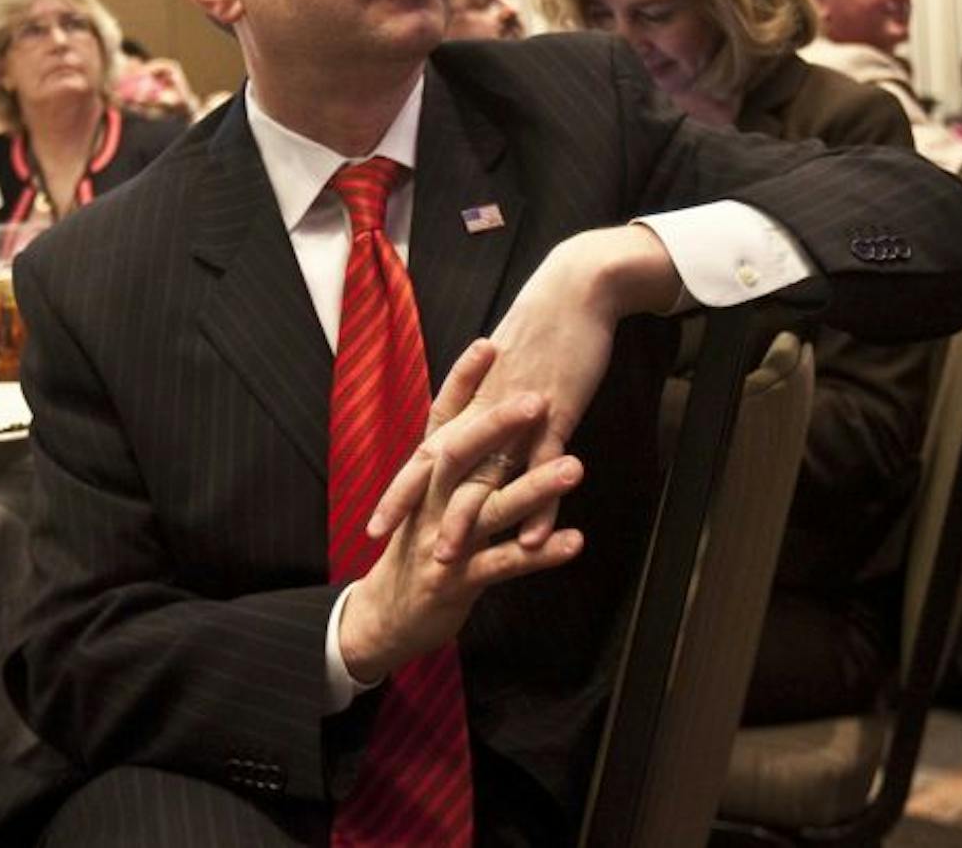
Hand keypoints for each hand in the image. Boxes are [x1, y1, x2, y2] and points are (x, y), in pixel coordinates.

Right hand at [337, 343, 583, 682]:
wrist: (384, 618)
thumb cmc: (418, 549)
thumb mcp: (434, 500)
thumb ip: (462, 461)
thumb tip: (492, 414)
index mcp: (426, 478)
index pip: (443, 419)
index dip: (464, 382)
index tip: (491, 343)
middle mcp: (431, 502)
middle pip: (462, 453)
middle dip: (499, 424)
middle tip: (539, 397)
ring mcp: (442, 540)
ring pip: (489, 507)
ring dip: (534, 487)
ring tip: (576, 466)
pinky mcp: (458, 579)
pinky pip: (504, 564)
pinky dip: (539, 553)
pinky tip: (574, 541)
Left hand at [367, 224, 681, 556]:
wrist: (575, 289)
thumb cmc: (545, 323)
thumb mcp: (510, 366)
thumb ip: (495, 398)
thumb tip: (488, 421)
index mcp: (473, 400)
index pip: (427, 451)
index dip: (401, 487)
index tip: (378, 521)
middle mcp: (486, 411)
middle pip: (441, 468)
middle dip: (414, 509)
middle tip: (390, 546)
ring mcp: (518, 416)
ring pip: (485, 476)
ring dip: (468, 521)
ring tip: (451, 560)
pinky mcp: (556, 414)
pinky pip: (542, 467)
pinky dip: (541, 506)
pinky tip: (534, 541)